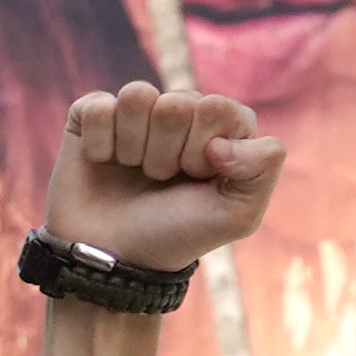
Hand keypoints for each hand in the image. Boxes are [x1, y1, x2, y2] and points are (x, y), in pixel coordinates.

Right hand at [44, 83, 284, 274]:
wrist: (114, 261)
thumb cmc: (177, 235)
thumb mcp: (237, 214)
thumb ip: (263, 167)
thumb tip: (220, 141)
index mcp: (219, 127)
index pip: (217, 107)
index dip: (203, 147)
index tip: (196, 177)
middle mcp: (179, 114)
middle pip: (177, 102)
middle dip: (167, 152)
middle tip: (161, 179)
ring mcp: (135, 114)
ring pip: (137, 95)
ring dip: (134, 146)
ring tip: (133, 171)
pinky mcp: (92, 118)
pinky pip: (99, 107)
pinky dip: (99, 142)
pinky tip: (102, 162)